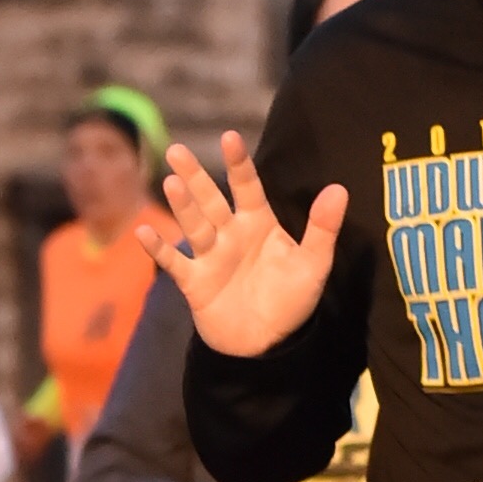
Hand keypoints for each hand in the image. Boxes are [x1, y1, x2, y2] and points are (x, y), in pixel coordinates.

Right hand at [140, 132, 347, 356]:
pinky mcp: (195, 281)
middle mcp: (230, 234)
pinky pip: (174, 263)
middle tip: (177, 150)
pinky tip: (143, 231)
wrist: (267, 344)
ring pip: (193, 225)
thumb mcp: (313, 264)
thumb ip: (323, 228)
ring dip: (182, 206)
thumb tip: (339, 189)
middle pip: (210, 199)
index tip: (229, 137)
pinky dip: (158, 249)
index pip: (247, 187)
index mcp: (258, 224)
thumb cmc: (291, 300)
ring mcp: (210, 256)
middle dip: (195, 176)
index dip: (238, 164)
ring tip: (171, 182)